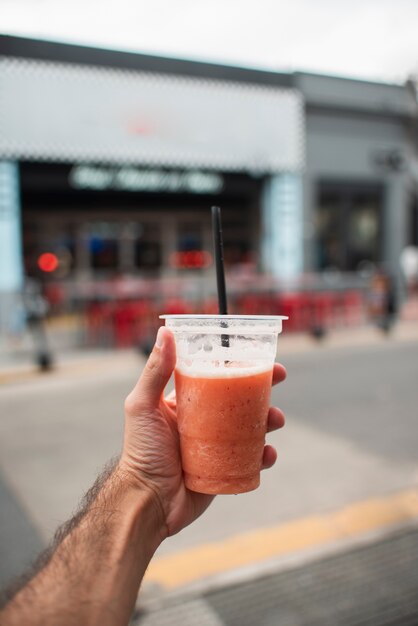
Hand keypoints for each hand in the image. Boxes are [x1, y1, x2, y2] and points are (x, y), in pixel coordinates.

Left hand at [120, 327, 285, 537]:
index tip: (260, 357)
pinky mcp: (227, 470)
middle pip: (241, 401)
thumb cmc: (141, 451)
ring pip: (252, 429)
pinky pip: (252, 461)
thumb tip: (165, 331)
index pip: (218, 378)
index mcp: (188, 403)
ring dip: (270, 421)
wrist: (147, 501)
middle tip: (277, 383)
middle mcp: (206, 423)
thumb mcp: (143, 405)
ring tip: (275, 421)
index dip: (240, 366)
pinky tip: (267, 454)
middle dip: (263, 391)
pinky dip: (265, 456)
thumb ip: (155, 370)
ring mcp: (218, 448)